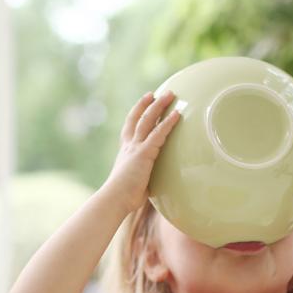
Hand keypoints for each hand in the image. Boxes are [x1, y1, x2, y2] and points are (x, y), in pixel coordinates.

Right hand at [100, 90, 180, 215]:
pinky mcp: (144, 153)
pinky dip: (168, 123)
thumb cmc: (123, 196)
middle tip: (156, 93)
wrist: (114, 199)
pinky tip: (177, 114)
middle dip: (148, 104)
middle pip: (138, 118)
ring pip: (148, 120)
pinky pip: (158, 134)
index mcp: (125, 152)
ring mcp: (135, 148)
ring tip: (170, 95)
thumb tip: (151, 185)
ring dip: (159, 106)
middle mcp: (129, 146)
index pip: (130, 128)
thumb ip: (143, 178)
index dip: (136, 113)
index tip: (143, 102)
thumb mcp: (134, 182)